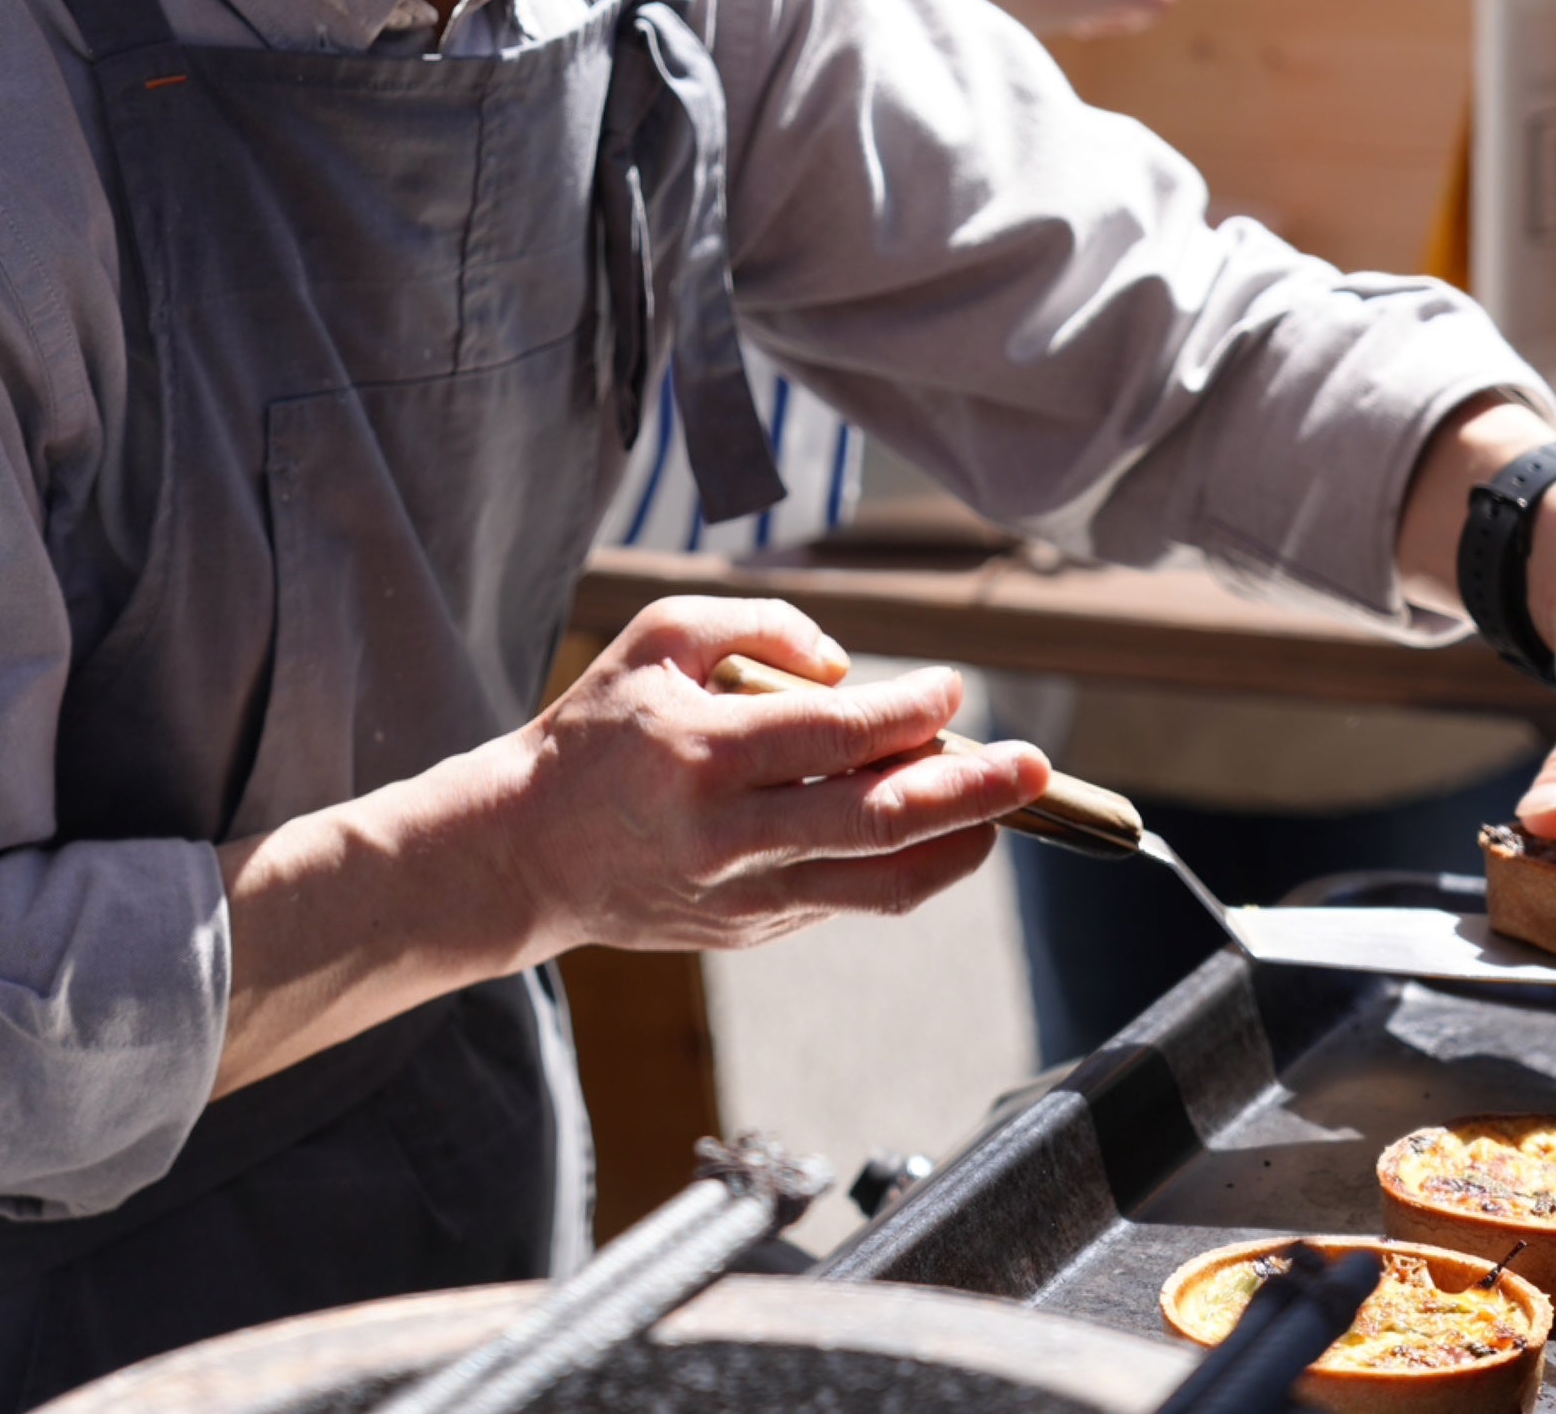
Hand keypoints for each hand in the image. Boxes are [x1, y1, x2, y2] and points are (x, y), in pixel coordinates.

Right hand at [211, 596, 1050, 1097]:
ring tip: (1011, 810)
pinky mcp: (750, 931)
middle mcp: (730, 836)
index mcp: (706, 756)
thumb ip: (761, 625)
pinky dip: (903, 865)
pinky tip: (939, 828)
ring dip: (959, 845)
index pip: (839, 736)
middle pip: (880, 820)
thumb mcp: (662, 638)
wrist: (519, 853)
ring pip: (879, 883)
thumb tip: (847, 664)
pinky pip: (847, 899)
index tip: (953, 688)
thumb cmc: (596, 731)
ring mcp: (742, 896)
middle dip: (972, 792)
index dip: (911, 711)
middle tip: (1036, 766)